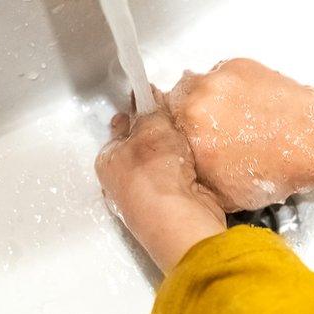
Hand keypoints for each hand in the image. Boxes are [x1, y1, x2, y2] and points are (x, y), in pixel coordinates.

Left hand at [95, 91, 226, 272]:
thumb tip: (146, 93)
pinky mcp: (178, 202)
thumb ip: (149, 109)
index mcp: (109, 161)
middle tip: (180, 117)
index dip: (138, 111)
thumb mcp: (151, 128)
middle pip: (147, 143)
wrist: (181, 220)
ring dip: (183, 148)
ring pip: (170, 158)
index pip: (122, 128)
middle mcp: (126, 180)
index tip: (155, 98)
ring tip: (195, 136)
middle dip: (164, 130)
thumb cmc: (156, 173)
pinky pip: (187, 174)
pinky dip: (196, 165)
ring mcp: (153, 194)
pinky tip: (203, 158)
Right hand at [167, 59, 313, 211]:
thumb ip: (193, 178)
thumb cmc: (278, 168)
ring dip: (209, 100)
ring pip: (198, 86)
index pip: (156, 126)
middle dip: (188, 115)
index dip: (166, 131)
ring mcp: (218, 80)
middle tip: (211, 129)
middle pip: (174, 102)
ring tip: (234, 119)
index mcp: (189, 135)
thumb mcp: (224, 194)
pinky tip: (249, 107)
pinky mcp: (237, 65)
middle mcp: (197, 102)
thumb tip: (180, 171)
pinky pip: (222, 75)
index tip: (175, 133)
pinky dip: (231, 88)